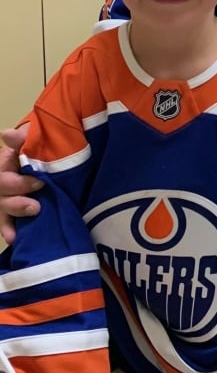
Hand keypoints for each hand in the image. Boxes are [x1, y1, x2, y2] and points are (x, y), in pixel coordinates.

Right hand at [0, 124, 40, 244]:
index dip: (18, 182)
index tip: (40, 183)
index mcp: (7, 160)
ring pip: (2, 206)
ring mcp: (6, 195)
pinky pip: (5, 221)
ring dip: (13, 213)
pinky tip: (13, 238)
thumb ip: (24, 138)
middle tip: (39, 200)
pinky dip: (8, 229)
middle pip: (1, 190)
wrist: (56, 156)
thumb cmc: (44, 145)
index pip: (2, 171)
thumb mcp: (37, 137)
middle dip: (18, 197)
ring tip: (34, 212)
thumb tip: (6, 134)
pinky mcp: (13, 209)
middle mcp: (3, 178)